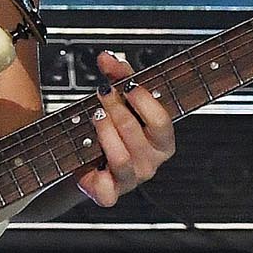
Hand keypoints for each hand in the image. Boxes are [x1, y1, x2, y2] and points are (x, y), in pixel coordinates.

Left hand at [77, 50, 177, 207]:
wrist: (92, 165)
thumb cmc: (113, 130)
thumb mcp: (121, 102)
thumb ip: (118, 78)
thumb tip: (106, 57)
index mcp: (163, 141)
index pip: (161, 120)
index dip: (143, 102)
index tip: (127, 86)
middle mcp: (152, 163)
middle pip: (134, 133)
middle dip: (115, 110)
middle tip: (102, 94)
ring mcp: (132, 180)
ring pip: (120, 157)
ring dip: (103, 133)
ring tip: (94, 118)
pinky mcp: (110, 195)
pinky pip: (106, 190)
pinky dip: (96, 177)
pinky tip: (89, 160)